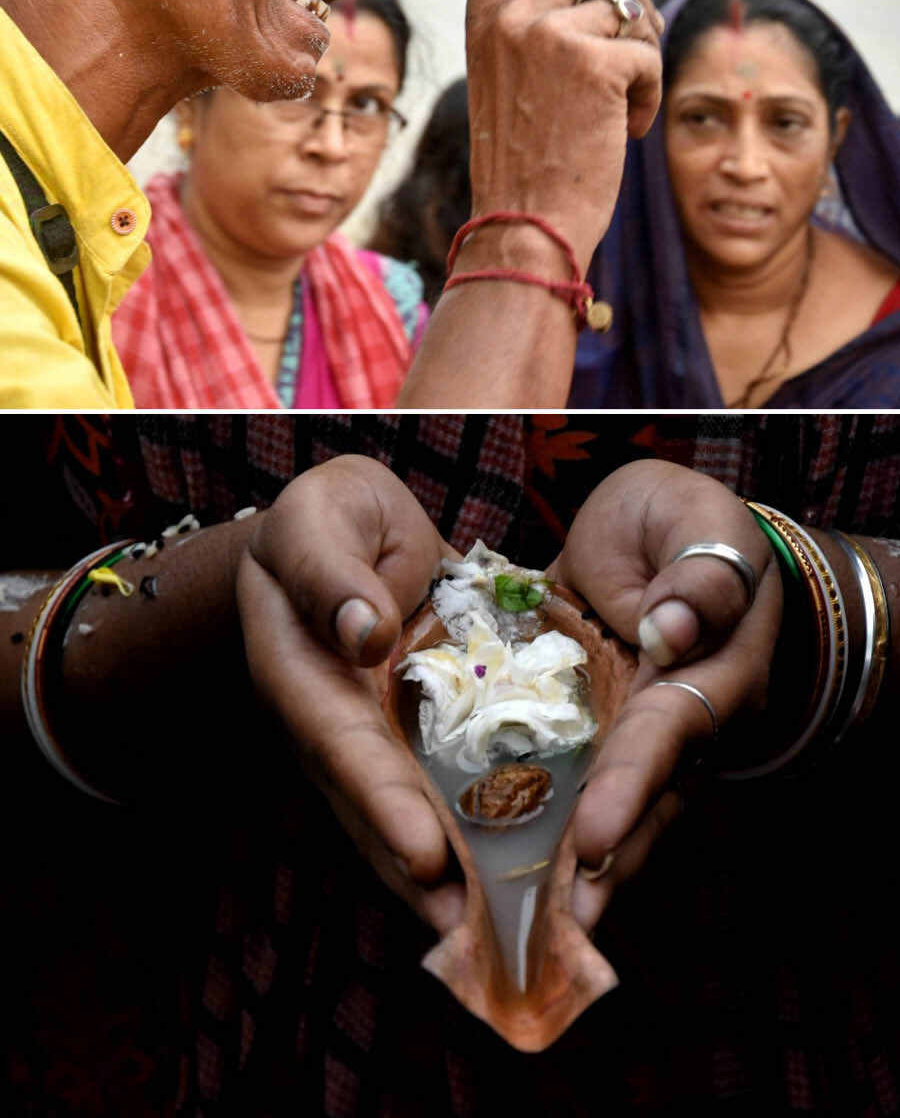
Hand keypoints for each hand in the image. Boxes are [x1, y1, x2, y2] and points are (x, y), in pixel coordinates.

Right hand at [235, 456, 464, 933]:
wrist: (342, 532)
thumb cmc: (323, 520)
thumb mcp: (318, 517)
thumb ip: (332, 570)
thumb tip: (368, 631)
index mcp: (303, 673)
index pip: (340, 746)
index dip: (381, 802)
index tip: (424, 855)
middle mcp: (337, 723)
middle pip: (375, 809)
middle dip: (423, 872)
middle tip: (475, 934)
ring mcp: (378, 737)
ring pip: (412, 815)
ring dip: (455, 875)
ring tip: (507, 933)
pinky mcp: (420, 735)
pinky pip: (451, 786)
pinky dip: (485, 828)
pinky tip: (535, 872)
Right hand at [464, 0, 662, 273]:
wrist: (524, 227)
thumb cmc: (527, 167)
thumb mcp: (522, 87)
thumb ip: (548, 33)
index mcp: (485, 19)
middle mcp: (511, 14)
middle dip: (621, 1)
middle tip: (625, 59)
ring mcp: (550, 34)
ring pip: (628, 9)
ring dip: (639, 58)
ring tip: (616, 112)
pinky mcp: (594, 60)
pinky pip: (650, 51)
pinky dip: (650, 93)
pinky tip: (624, 130)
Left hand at [545, 460, 782, 930]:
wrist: (657, 530)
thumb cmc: (683, 520)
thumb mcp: (694, 517)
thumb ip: (698, 571)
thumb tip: (676, 627)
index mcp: (714, 669)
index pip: (669, 734)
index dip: (630, 786)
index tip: (592, 838)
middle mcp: (679, 720)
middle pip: (642, 800)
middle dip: (600, 862)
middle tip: (556, 924)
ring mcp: (634, 734)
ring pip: (609, 810)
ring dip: (570, 868)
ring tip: (527, 931)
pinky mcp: (589, 732)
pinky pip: (563, 783)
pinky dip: (534, 826)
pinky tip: (493, 873)